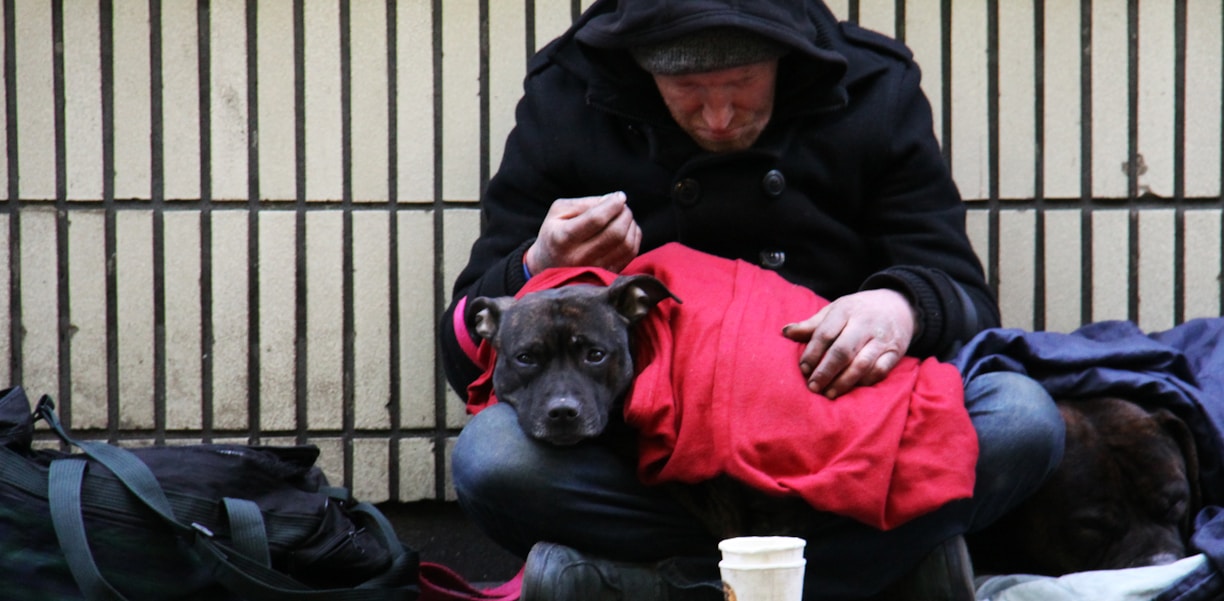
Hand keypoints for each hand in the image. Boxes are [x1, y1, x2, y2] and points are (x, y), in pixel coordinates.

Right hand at [525, 192, 641, 273]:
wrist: (547, 265)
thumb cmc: (554, 233)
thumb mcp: (559, 211)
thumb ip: (585, 203)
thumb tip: (614, 199)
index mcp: (563, 238)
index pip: (596, 219)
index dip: (613, 205)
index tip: (619, 196)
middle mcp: (578, 257)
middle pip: (615, 233)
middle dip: (624, 214)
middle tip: (622, 206)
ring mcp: (594, 269)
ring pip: (626, 245)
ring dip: (631, 225)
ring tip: (624, 216)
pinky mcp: (606, 275)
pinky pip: (630, 255)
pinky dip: (634, 238)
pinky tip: (627, 230)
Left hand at [781, 289, 916, 398]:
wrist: (899, 305)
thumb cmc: (858, 311)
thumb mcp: (835, 311)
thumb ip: (812, 324)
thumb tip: (785, 332)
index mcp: (845, 311)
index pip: (825, 333)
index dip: (812, 353)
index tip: (803, 369)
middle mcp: (865, 324)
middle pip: (842, 351)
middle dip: (825, 371)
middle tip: (813, 387)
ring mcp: (882, 339)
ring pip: (862, 364)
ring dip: (843, 382)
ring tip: (829, 393)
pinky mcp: (895, 352)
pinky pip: (880, 371)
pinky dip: (864, 382)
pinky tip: (851, 389)